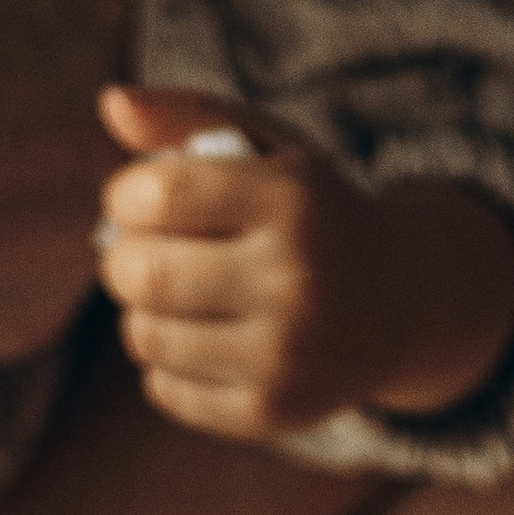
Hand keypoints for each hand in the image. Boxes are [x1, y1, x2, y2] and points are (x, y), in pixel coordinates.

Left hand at [93, 89, 513, 439]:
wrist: (402, 303)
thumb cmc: (313, 214)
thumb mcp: (270, 150)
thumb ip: (189, 115)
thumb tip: (112, 102)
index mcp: (294, 200)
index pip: (157, 196)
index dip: (124, 197)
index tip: (136, 202)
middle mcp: (297, 279)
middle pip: (143, 273)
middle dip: (122, 261)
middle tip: (140, 256)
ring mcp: (288, 355)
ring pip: (147, 336)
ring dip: (139, 315)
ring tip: (167, 300)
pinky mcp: (275, 412)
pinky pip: (167, 391)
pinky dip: (164, 366)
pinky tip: (195, 344)